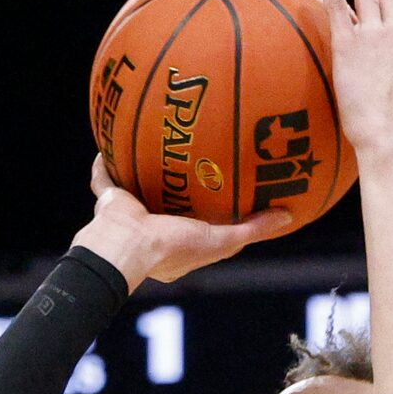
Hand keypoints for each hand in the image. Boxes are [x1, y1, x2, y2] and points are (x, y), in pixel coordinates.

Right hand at [74, 156, 290, 288]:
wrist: (126, 246)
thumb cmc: (172, 249)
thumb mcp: (221, 242)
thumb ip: (253, 230)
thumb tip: (288, 216)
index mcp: (172, 247)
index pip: (194, 228)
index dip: (207, 213)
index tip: (222, 196)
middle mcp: (149, 232)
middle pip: (165, 204)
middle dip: (174, 187)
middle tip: (190, 164)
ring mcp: (128, 217)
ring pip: (135, 190)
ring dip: (141, 173)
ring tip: (155, 148)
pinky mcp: (109, 204)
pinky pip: (104, 180)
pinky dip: (104, 166)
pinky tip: (109, 144)